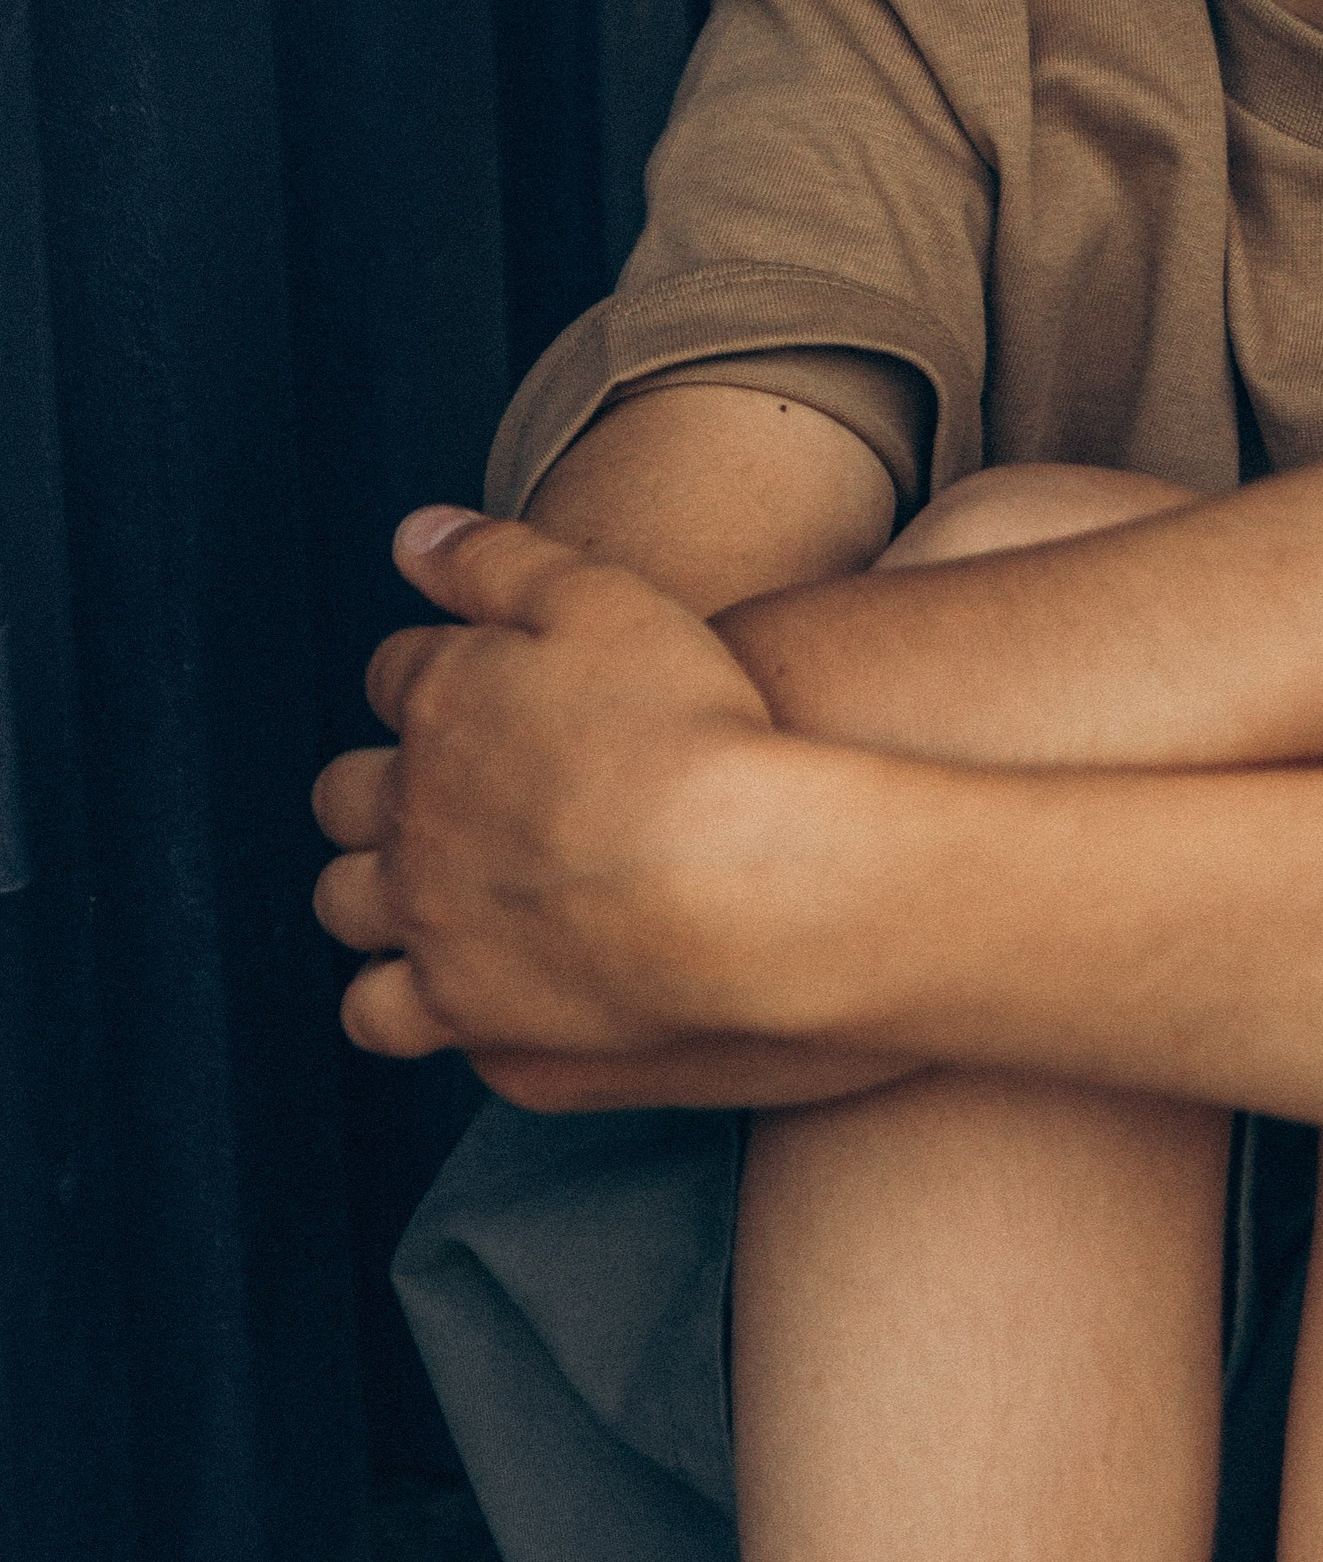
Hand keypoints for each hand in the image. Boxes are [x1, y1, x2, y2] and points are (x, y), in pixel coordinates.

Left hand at [313, 506, 811, 1068]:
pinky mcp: (476, 1025)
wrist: (739, 886)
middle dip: (373, 787)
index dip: (435, 673)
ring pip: (350, 915)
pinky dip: (411, 1000)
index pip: (397, 675)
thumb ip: (496, 559)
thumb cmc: (689, 727)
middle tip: (439, 791)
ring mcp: (436, 933)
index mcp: (442, 707)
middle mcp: (413, 823)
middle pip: (346, 800)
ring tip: (431, 891)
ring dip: (373, 895)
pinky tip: (465, 983)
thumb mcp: (602, 598)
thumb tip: (412, 536)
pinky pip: (396, 1019)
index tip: (480, 684)